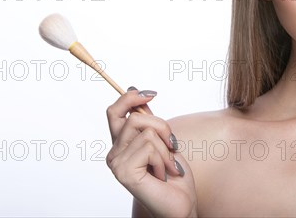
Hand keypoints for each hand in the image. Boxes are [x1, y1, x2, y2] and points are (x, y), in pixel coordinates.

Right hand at [106, 87, 196, 217]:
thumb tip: (137, 93)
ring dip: (165, 148)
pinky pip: (149, 147)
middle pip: (134, 118)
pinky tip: (162, 175)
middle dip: (162, 127)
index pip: (114, 112)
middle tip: (172, 146)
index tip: (150, 94)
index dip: (129, 98)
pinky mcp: (123, 172)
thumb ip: (149, 122)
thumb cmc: (173, 176)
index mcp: (121, 144)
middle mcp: (114, 153)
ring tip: (167, 166)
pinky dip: (163, 159)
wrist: (181, 203)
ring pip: (147, 132)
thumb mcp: (163, 141)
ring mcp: (116, 163)